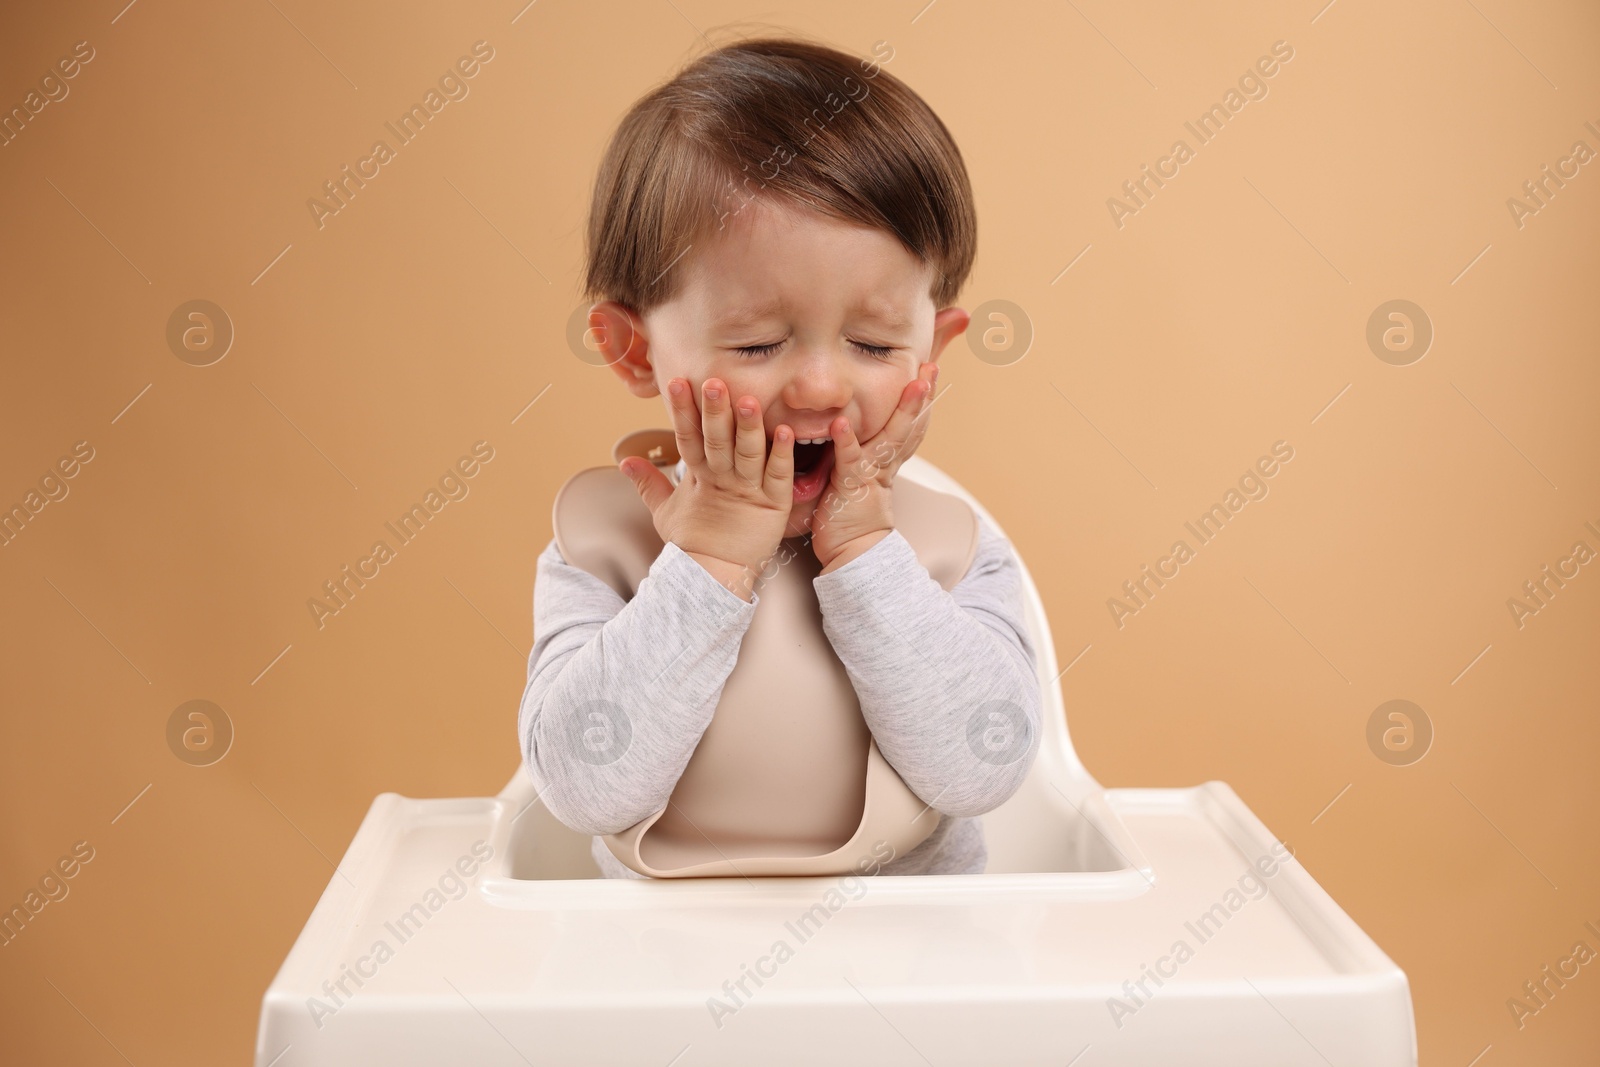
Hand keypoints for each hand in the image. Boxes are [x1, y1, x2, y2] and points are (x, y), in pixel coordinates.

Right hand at [619, 376, 794, 598]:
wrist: (714, 578)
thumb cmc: (694, 542)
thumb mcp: (665, 510)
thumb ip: (648, 482)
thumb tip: (625, 461)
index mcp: (698, 476)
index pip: (687, 438)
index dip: (682, 412)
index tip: (676, 384)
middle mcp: (722, 479)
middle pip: (717, 441)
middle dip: (714, 412)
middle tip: (713, 384)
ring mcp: (748, 491)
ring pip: (748, 453)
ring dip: (748, 427)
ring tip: (747, 401)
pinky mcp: (774, 505)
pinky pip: (778, 476)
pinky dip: (782, 454)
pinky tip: (784, 431)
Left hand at [810, 362, 938, 570]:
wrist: (852, 556)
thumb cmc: (847, 519)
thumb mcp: (854, 480)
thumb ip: (853, 455)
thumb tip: (844, 429)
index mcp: (885, 463)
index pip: (908, 427)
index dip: (919, 402)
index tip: (928, 374)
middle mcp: (884, 465)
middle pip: (910, 426)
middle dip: (922, 397)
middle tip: (933, 369)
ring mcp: (871, 474)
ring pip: (892, 437)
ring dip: (904, 410)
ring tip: (914, 383)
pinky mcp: (851, 486)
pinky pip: (850, 460)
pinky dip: (847, 441)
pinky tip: (842, 422)